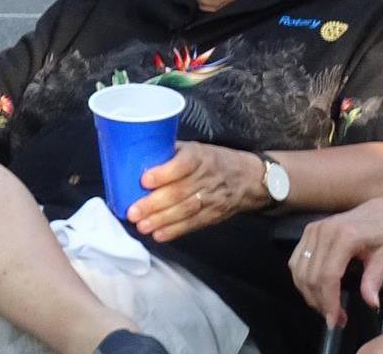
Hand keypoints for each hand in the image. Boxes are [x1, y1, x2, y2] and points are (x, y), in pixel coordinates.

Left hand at [131, 141, 266, 240]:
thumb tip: (134, 158)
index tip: (144, 180)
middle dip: (154, 204)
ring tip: (142, 225)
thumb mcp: (193, 148)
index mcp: (199, 157)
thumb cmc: (211, 160)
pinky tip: (159, 234)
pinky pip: (193, 224)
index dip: (163, 173)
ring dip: (161, 220)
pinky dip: (175, 231)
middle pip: (179, 192)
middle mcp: (206, 178)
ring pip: (185, 210)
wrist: (249, 178)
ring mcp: (211, 198)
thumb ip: (169, 153)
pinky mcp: (213, 215)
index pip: (182, 165)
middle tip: (133, 212)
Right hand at [290, 195, 382, 326]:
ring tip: (326, 307)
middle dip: (319, 301)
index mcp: (345, 235)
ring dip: (308, 292)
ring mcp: (313, 229)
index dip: (329, 301)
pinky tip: (315, 290)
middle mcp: (323, 230)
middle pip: (311, 274)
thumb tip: (370, 303)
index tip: (335, 320)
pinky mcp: (310, 230)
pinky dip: (302, 278)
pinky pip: (297, 259)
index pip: (328, 275)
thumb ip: (375, 278)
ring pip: (299, 269)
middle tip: (335, 319)